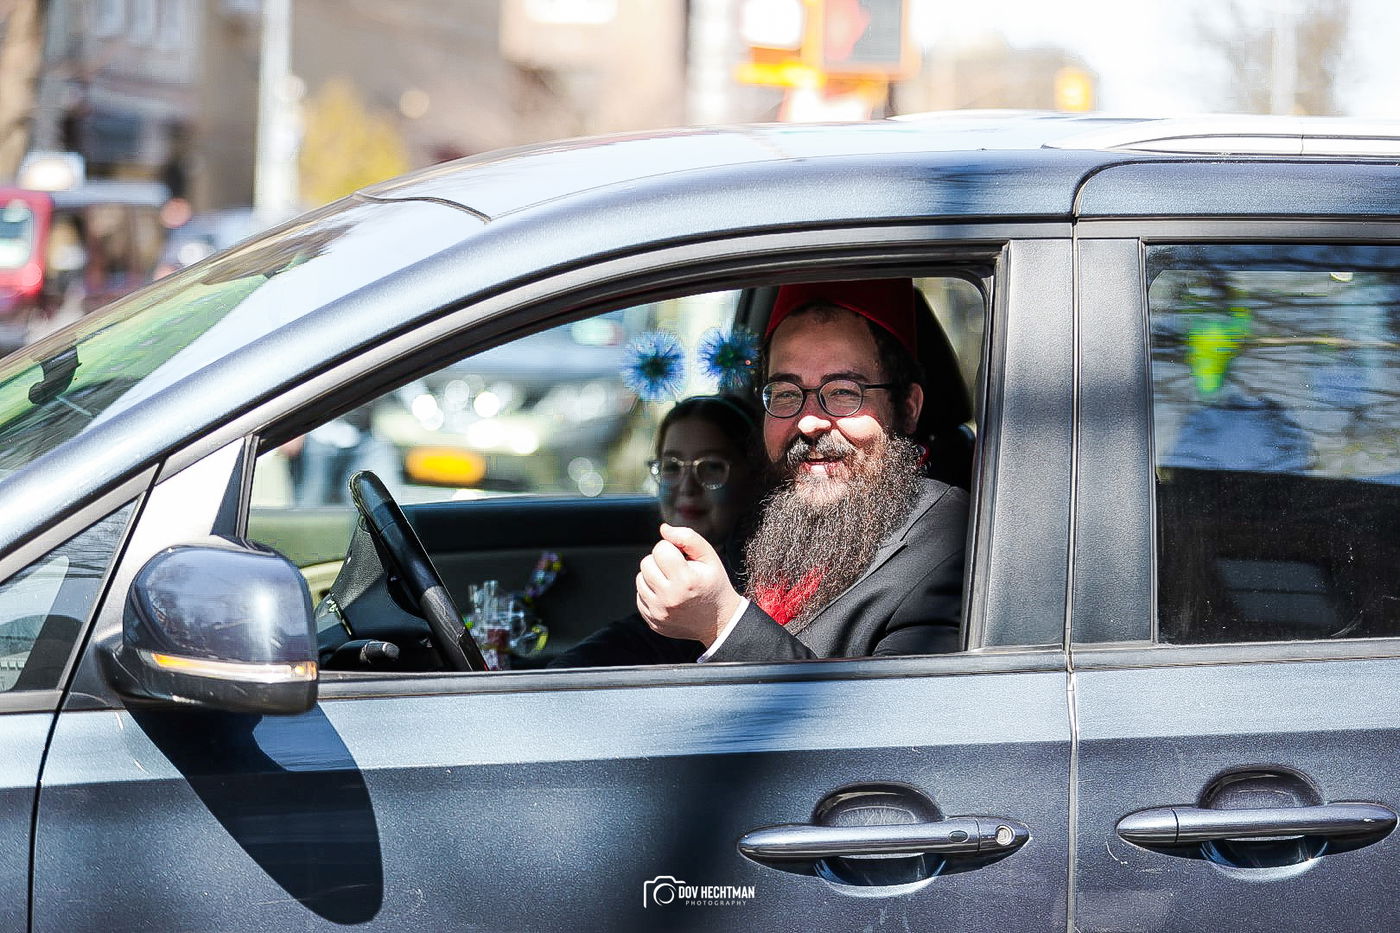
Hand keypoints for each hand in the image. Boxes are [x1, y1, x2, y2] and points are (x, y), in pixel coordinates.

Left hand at [636, 524, 741, 646]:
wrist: (718, 622)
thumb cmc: (713, 585)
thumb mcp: (709, 557)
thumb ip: (687, 537)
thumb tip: (663, 529)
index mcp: (686, 580)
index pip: (660, 549)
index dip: (671, 548)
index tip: (682, 558)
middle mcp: (669, 598)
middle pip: (646, 563)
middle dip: (660, 561)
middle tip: (676, 570)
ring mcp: (659, 612)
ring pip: (640, 579)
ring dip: (653, 576)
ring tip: (672, 582)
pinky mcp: (652, 621)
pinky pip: (640, 597)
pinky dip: (651, 593)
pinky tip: (667, 596)